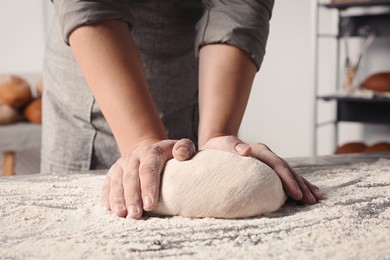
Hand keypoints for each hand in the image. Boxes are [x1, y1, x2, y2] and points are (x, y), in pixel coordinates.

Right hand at [101, 138, 195, 218]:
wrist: (149, 151)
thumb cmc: (169, 155)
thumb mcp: (181, 147)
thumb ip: (185, 148)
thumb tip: (181, 155)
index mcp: (150, 152)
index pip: (148, 170)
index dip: (148, 187)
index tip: (150, 205)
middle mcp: (133, 158)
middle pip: (131, 178)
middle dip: (132, 197)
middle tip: (135, 215)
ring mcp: (121, 165)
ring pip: (116, 182)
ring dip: (118, 199)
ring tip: (122, 215)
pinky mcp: (112, 173)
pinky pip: (107, 185)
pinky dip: (107, 197)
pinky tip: (109, 209)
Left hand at [201, 136, 324, 203]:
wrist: (216, 144)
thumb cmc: (217, 147)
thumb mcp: (221, 144)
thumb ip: (233, 146)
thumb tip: (247, 150)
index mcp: (259, 150)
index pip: (277, 165)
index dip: (287, 179)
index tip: (296, 193)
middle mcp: (268, 155)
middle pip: (288, 170)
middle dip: (301, 185)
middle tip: (311, 201)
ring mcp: (269, 161)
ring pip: (291, 173)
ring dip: (304, 185)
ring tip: (316, 198)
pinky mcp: (268, 168)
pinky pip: (286, 176)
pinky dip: (298, 184)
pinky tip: (308, 191)